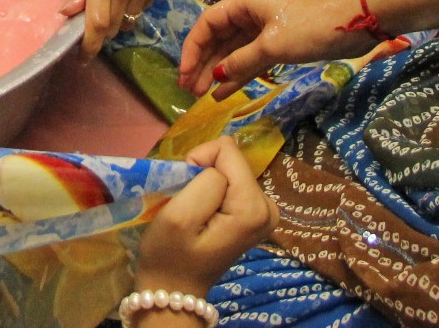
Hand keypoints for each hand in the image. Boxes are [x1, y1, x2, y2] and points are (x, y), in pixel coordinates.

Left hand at [65, 0, 178, 55]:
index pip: (96, 25)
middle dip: (100, 33)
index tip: (82, 56)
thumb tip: (68, 13)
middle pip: (112, 28)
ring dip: (116, 20)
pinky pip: (141, 9)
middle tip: (92, 26)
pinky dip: (131, 8)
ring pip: (127, 21)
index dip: (89, 45)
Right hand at [135, 137, 275, 300]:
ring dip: (207, 185)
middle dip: (205, 175)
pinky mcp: (255, 213)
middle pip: (231, 160)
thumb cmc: (170, 255)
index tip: (186, 192)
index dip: (199, 163)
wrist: (175, 288)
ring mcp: (265, 211)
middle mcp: (268, 207)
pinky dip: (213, 192)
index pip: (226, 150)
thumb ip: (205, 179)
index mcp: (253, 208)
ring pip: (230, 169)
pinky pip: (232, 181)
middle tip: (190, 206)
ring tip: (196, 212)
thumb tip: (217, 163)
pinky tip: (205, 215)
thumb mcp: (179, 216)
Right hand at [177, 0, 372, 99]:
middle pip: (217, 39)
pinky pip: (249, 60)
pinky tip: (224, 92)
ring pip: (232, 52)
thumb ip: (241, 62)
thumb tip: (216, 78)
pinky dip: (238, 75)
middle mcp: (250, 14)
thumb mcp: (272, 46)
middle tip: (190, 91)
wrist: (351, 27)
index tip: (185, 75)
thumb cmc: (309, 28)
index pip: (207, 24)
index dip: (192, 49)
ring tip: (202, 95)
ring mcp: (263, 30)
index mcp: (245, 4)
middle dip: (203, 64)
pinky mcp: (276, 44)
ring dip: (218, 72)